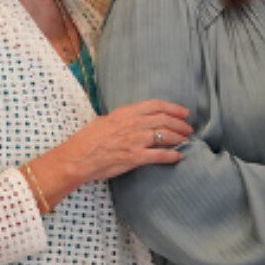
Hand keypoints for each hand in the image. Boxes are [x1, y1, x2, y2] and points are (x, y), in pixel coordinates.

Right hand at [45, 99, 191, 188]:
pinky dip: (171, 155)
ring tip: (186, 140)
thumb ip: (121, 119)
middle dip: (180, 124)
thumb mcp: (104, 121)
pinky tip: (178, 156)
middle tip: (188, 128)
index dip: (173, 108)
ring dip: (179, 138)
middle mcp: (133, 124)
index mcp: (125, 113)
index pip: (156, 105)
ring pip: (165, 135)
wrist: (76, 158)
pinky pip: (159, 155)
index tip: (183, 112)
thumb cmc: (85, 141)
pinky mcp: (134, 157)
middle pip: (164, 120)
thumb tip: (132, 119)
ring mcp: (135, 140)